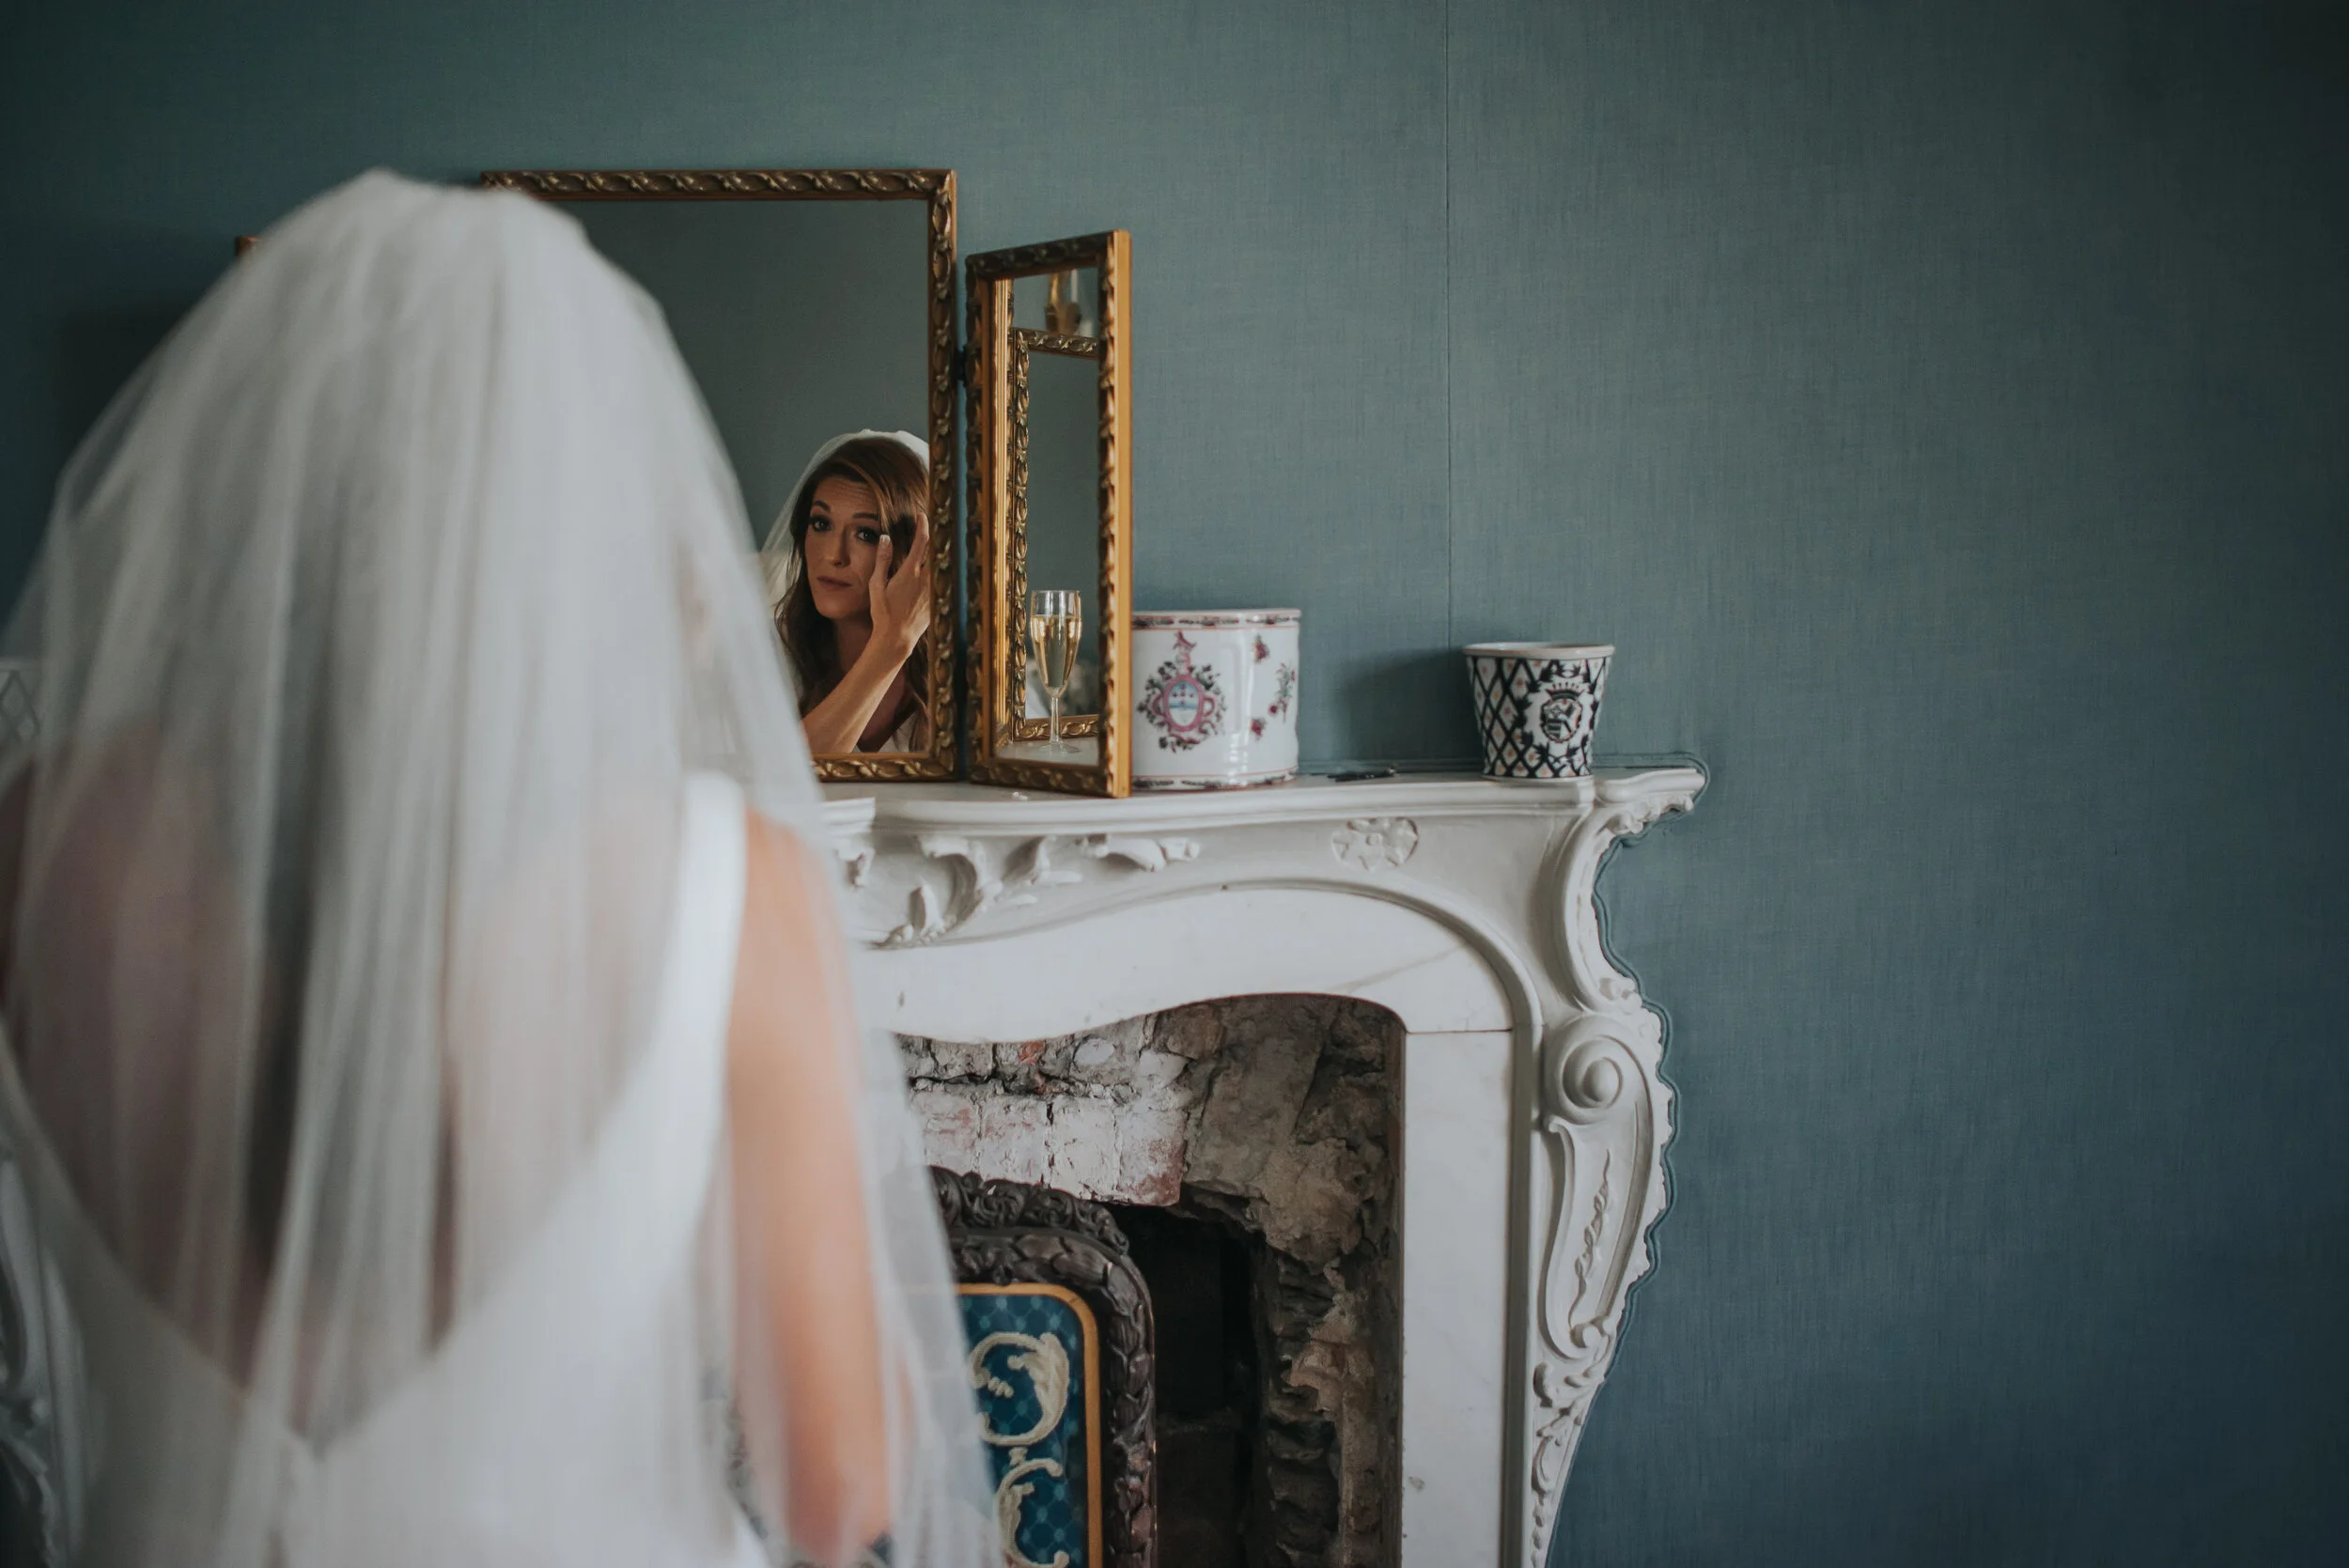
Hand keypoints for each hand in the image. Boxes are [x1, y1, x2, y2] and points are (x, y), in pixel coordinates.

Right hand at [865, 512, 931, 661]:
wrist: (897, 638)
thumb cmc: (883, 612)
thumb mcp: (876, 585)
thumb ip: (882, 560)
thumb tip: (885, 538)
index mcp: (910, 573)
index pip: (921, 542)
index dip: (922, 525)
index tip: (922, 515)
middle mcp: (926, 580)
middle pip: (938, 550)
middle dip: (939, 535)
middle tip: (939, 524)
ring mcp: (934, 590)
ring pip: (944, 565)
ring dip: (943, 552)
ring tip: (944, 542)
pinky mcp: (938, 601)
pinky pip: (945, 580)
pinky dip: (945, 570)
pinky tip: (946, 567)